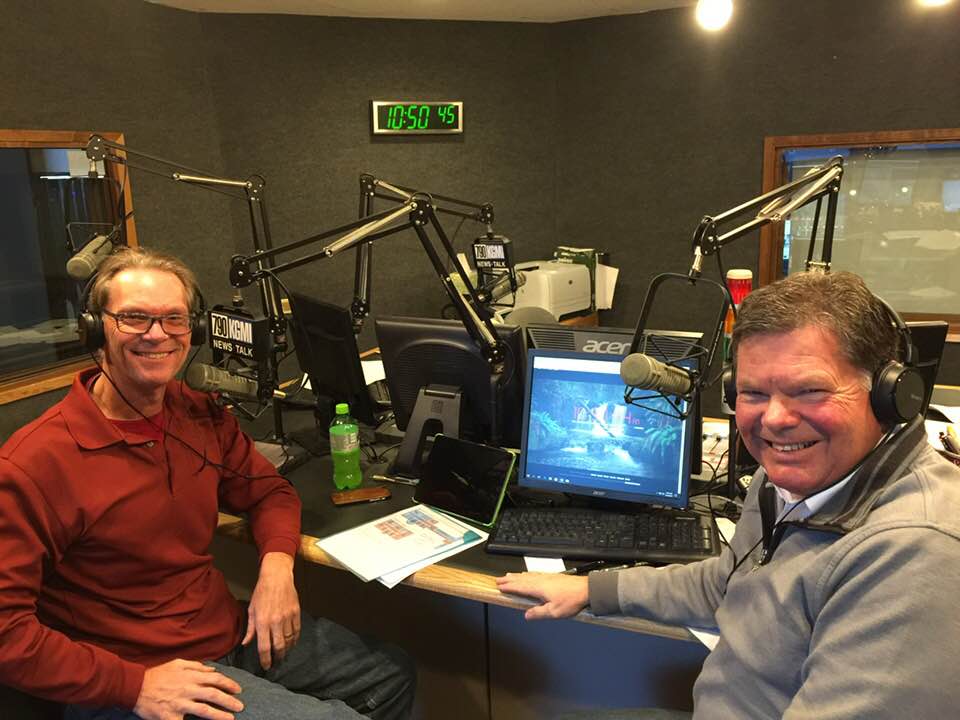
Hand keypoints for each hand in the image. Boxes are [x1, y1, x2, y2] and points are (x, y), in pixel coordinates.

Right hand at [133, 659, 242, 719]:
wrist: (134, 687)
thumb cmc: (157, 675)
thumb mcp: (177, 663)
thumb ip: (196, 666)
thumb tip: (212, 669)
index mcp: (190, 676)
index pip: (215, 679)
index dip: (229, 684)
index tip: (238, 690)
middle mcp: (187, 689)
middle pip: (214, 695)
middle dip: (229, 700)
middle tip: (240, 705)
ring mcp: (179, 704)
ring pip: (204, 710)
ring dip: (220, 715)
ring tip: (231, 718)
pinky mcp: (170, 717)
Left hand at [242, 551, 299, 669]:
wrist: (277, 577)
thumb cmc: (262, 592)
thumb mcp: (252, 610)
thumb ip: (250, 629)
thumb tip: (246, 644)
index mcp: (262, 622)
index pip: (264, 647)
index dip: (265, 660)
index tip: (266, 666)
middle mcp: (276, 622)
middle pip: (279, 647)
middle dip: (277, 658)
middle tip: (276, 663)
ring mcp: (287, 617)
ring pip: (289, 640)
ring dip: (286, 650)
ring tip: (283, 654)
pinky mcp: (296, 613)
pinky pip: (297, 631)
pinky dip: (295, 639)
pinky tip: (292, 643)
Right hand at [495, 571, 589, 619]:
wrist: (585, 589)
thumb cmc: (571, 600)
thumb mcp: (554, 612)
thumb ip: (538, 613)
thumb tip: (526, 615)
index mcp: (538, 588)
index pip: (519, 587)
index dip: (508, 587)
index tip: (499, 586)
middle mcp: (540, 580)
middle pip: (521, 579)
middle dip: (509, 579)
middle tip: (498, 579)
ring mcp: (546, 577)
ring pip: (527, 575)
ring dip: (516, 576)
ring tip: (509, 575)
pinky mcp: (552, 576)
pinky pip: (535, 574)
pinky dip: (527, 574)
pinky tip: (527, 574)